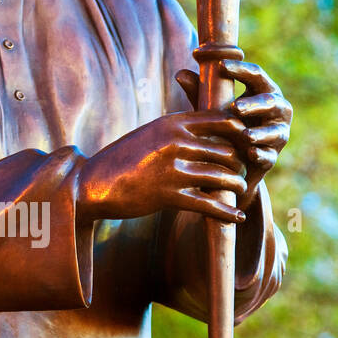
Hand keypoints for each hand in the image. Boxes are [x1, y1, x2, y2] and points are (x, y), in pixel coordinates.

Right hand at [77, 108, 249, 226]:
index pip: (222, 120)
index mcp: (172, 123)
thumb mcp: (150, 134)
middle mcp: (175, 143)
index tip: (246, 142)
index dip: (240, 132)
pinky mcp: (168, 196)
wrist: (92, 184)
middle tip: (242, 170)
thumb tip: (203, 129)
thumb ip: (176, 130)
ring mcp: (172, 169)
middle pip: (226, 150)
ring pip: (221, 176)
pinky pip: (208, 205)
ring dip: (235, 185)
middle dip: (239, 162)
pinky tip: (238, 217)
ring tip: (239, 189)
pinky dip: (226, 212)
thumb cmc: (122, 159)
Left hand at [175, 59, 291, 208]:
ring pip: (274, 131)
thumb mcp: (211, 107)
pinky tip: (251, 154)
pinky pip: (269, 155)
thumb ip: (198, 92)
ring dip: (260, 133)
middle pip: (270, 102)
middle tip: (236, 108)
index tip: (221, 66)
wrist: (235, 160)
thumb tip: (179, 74)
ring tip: (245, 136)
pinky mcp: (273, 156)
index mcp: (263, 90)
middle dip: (254, 105)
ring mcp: (278, 133)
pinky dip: (261, 155)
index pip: (256, 74)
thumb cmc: (225, 124)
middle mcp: (277, 109)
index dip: (241, 69)